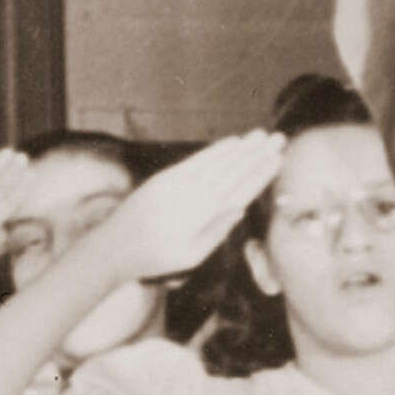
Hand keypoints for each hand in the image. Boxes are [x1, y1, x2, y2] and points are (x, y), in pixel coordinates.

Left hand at [101, 131, 286, 282]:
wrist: (115, 245)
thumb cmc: (156, 259)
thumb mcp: (191, 256)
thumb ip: (216, 232)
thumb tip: (240, 208)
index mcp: (200, 215)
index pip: (239, 190)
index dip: (260, 173)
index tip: (279, 159)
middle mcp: (191, 194)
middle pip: (231, 170)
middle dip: (257, 153)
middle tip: (279, 138)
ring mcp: (178, 182)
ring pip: (216, 161)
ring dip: (241, 147)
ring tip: (261, 135)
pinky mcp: (166, 176)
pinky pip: (197, 160)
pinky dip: (216, 150)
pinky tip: (231, 142)